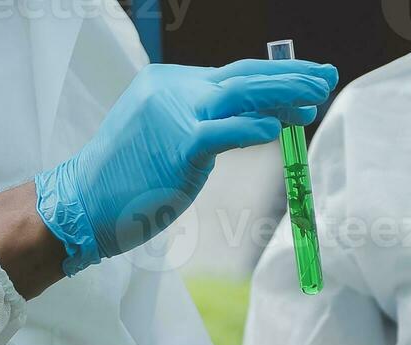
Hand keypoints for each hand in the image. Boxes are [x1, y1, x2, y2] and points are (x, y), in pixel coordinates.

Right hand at [35, 59, 337, 274]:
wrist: (83, 204)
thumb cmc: (127, 182)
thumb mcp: (169, 141)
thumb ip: (208, 126)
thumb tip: (261, 121)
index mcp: (169, 83)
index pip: (233, 75)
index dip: (276, 76)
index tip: (310, 79)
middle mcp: (172, 90)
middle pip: (243, 77)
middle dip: (290, 76)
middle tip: (327, 77)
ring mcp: (174, 114)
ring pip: (241, 94)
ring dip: (284, 93)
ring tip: (316, 97)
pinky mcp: (177, 145)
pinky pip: (225, 131)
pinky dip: (255, 127)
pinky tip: (279, 128)